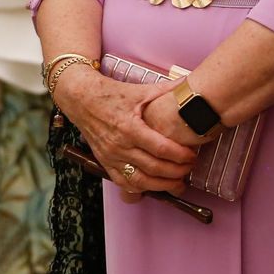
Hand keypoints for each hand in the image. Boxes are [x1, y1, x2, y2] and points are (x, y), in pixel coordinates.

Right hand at [52, 69, 196, 194]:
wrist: (81, 99)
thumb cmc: (111, 94)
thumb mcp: (139, 91)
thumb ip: (166, 90)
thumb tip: (189, 84)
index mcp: (129, 127)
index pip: (161, 149)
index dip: (180, 155)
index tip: (192, 156)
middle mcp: (119, 146)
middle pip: (154, 168)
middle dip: (177, 172)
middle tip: (190, 168)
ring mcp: (111, 157)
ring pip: (141, 181)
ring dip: (162, 185)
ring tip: (179, 184)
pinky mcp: (105, 163)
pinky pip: (124, 183)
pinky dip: (141, 189)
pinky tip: (155, 187)